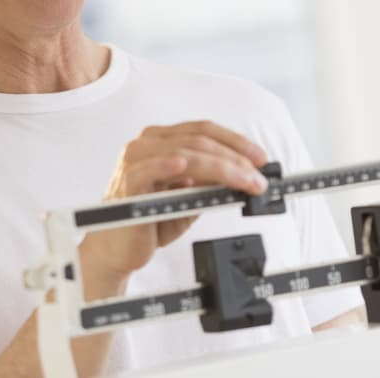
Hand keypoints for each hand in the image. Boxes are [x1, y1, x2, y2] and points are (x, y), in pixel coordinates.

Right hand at [81, 121, 268, 281]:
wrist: (118, 250)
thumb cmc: (150, 220)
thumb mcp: (189, 198)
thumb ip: (210, 182)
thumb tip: (246, 174)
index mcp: (160, 141)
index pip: (202, 130)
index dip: (235, 141)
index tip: (261, 158)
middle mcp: (146, 144)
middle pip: (198, 140)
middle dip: (235, 158)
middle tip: (258, 178)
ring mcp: (135, 161)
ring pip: (185, 153)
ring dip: (221, 167)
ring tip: (244, 182)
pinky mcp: (128, 183)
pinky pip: (150, 169)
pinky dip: (169, 166)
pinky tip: (186, 169)